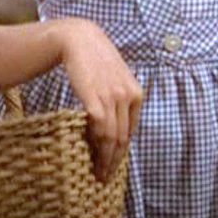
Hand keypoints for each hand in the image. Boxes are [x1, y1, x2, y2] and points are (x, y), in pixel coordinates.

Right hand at [55, 17, 142, 182]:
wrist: (80, 40)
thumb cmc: (96, 59)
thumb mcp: (116, 78)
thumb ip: (120, 98)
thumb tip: (115, 126)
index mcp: (137, 93)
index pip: (131, 132)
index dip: (122, 152)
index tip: (113, 165)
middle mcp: (128, 96)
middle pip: (122, 138)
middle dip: (114, 161)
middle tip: (104, 177)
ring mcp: (113, 98)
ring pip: (111, 138)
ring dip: (104, 159)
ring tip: (96, 172)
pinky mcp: (95, 99)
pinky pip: (99, 129)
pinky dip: (94, 144)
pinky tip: (87, 151)